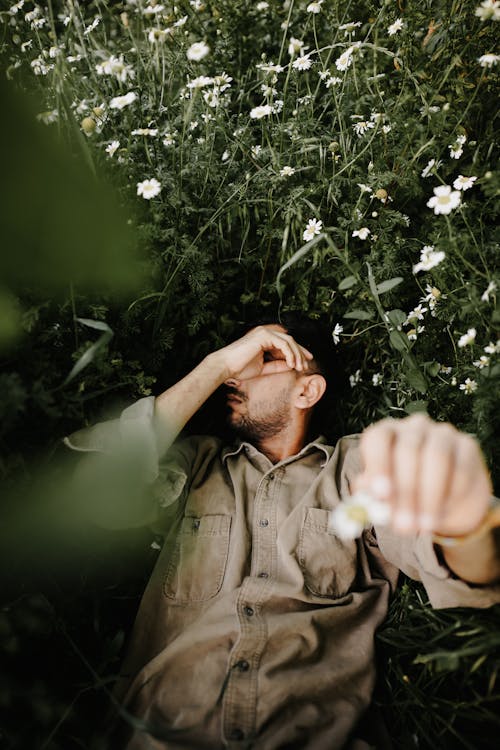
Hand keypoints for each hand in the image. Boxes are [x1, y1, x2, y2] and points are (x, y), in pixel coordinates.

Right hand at [216, 325, 312, 382]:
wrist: (226, 367)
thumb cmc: (240, 368)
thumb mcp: (264, 368)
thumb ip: (277, 365)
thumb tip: (291, 366)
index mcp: (264, 339)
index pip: (286, 344)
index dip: (297, 353)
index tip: (305, 363)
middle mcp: (265, 333)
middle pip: (290, 341)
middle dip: (300, 353)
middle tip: (305, 366)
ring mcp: (265, 332)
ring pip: (289, 341)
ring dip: (297, 355)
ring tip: (299, 367)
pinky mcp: (264, 335)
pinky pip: (283, 344)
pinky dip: (290, 354)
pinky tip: (291, 364)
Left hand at [354, 413, 492, 536]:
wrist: (447, 500)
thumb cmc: (406, 495)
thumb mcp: (387, 497)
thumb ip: (373, 497)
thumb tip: (367, 502)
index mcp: (386, 434)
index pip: (378, 438)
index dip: (378, 464)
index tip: (381, 494)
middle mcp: (413, 427)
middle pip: (407, 450)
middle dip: (405, 492)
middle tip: (403, 525)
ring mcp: (442, 433)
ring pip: (437, 457)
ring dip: (429, 496)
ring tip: (424, 526)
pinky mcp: (468, 445)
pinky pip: (461, 468)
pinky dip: (452, 495)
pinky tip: (443, 513)